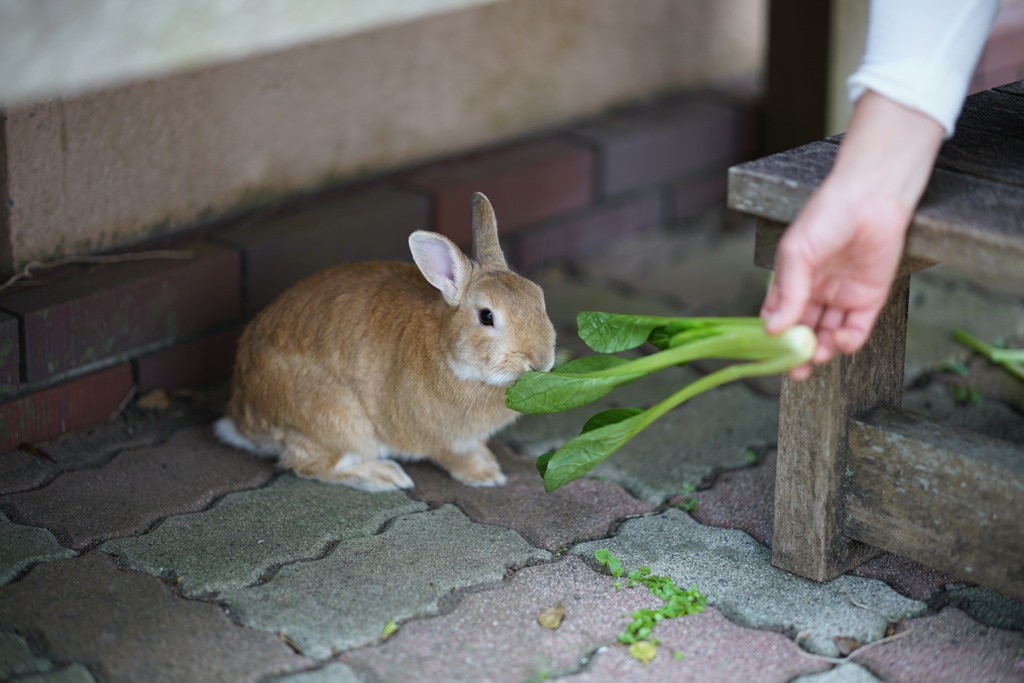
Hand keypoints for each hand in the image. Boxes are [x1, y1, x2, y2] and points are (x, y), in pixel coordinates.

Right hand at [760, 91, 945, 379]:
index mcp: (791, 279)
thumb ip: (788, 292)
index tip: (768, 356)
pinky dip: (849, 341)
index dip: (772, 338)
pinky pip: (856, 329)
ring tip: (817, 356)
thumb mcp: (796, 253)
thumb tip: (772, 328)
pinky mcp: (869, 299)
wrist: (872, 198)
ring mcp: (842, 296)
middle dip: (798, 353)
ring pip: (828, 335)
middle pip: (802, 331)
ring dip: (822, 350)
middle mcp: (815, 291)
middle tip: (795, 371)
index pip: (777, 316)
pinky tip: (841, 341)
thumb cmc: (827, 215)